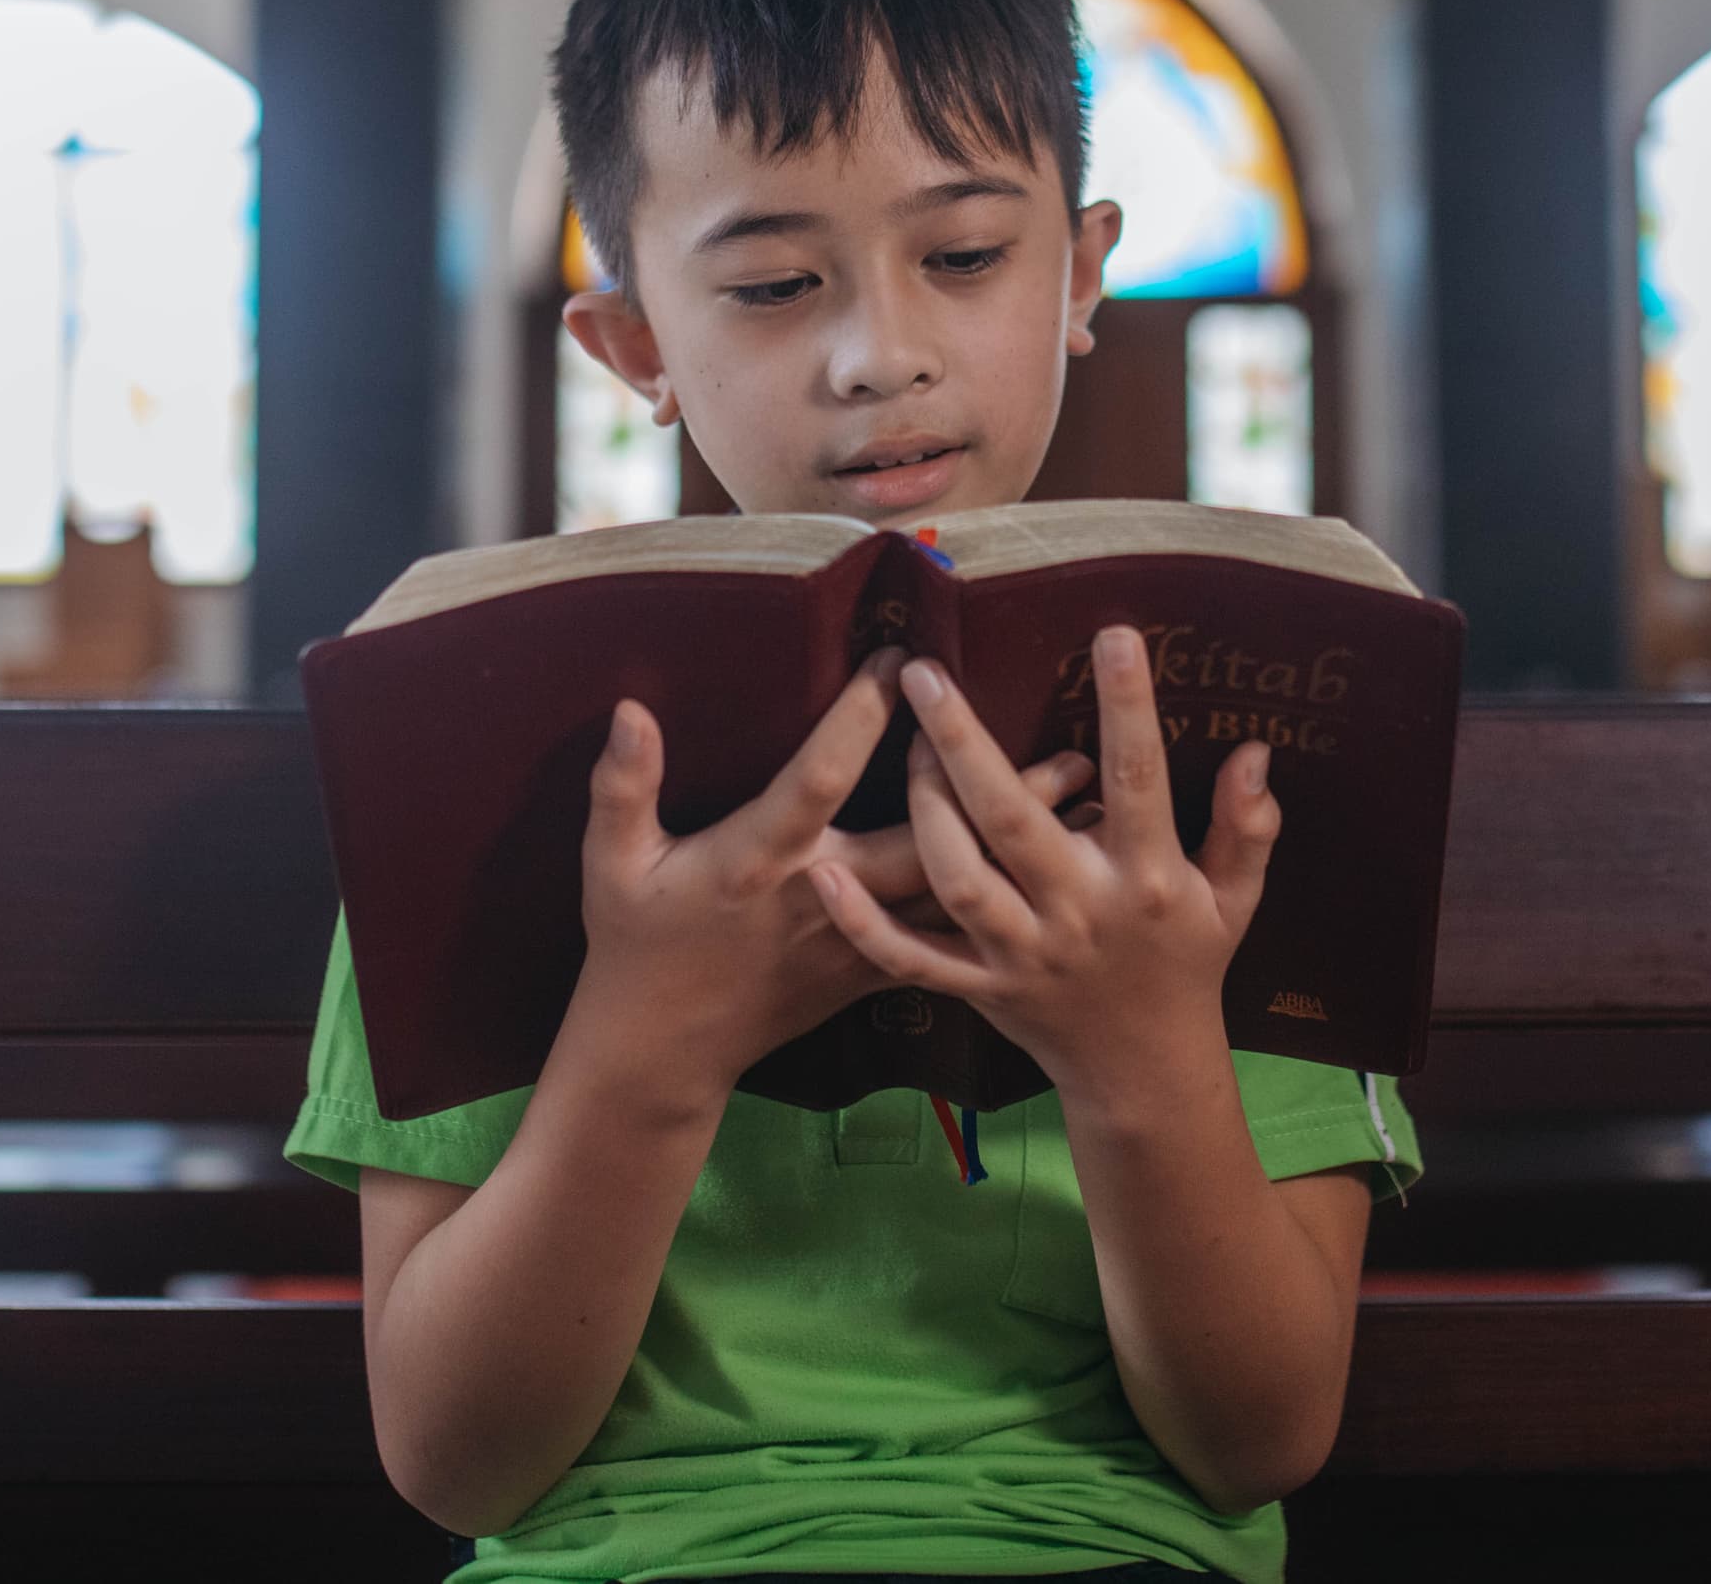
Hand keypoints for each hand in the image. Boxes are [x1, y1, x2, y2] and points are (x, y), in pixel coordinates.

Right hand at [576, 651, 1092, 1105]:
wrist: (664, 1052)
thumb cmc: (637, 945)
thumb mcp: (613, 866)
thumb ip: (622, 787)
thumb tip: (631, 709)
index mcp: (760, 859)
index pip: (820, 776)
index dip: (860, 718)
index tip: (902, 657)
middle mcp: (821, 898)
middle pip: (927, 841)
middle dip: (998, 798)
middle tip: (1074, 752)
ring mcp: (855, 940)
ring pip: (955, 893)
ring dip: (1026, 854)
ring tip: (1098, 813)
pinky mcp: (871, 971)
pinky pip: (949, 938)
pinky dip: (1006, 906)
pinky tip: (1059, 877)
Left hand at [807, 626, 1277, 1099]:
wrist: (1145, 1072)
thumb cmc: (1189, 965)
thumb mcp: (1235, 899)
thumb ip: (1246, 826)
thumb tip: (1255, 751)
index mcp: (1147, 879)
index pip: (1139, 780)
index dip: (1127, 708)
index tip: (1112, 633)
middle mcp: (1078, 911)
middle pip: (1013, 819)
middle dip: (965, 744)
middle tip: (925, 673)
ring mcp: (1023, 953)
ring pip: (958, 879)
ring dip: (923, 811)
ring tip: (902, 742)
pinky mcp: (981, 987)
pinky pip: (912, 958)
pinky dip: (864, 923)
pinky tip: (823, 874)